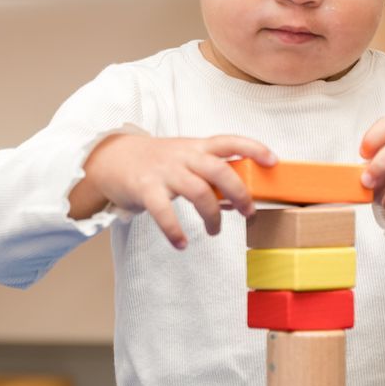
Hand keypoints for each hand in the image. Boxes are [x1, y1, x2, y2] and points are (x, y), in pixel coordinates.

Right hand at [73, 133, 275, 248]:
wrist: (111, 159)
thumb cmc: (156, 163)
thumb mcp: (185, 160)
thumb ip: (210, 177)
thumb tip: (237, 201)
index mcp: (196, 147)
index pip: (230, 141)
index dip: (253, 148)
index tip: (273, 160)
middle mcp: (183, 156)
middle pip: (219, 170)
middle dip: (240, 193)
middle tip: (249, 212)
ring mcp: (164, 171)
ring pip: (198, 192)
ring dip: (212, 217)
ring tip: (214, 231)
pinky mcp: (145, 188)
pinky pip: (164, 212)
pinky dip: (175, 231)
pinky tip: (181, 244)